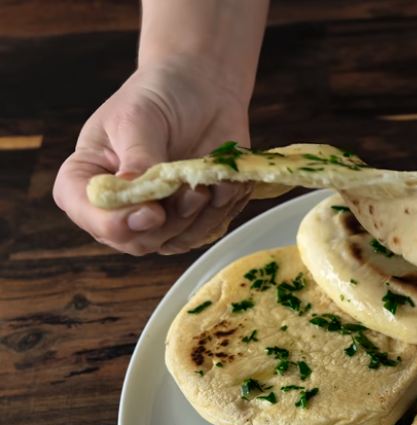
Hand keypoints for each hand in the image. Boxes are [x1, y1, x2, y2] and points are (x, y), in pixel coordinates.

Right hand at [53, 60, 252, 254]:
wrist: (203, 89)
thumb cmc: (160, 96)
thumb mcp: (138, 119)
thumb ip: (138, 159)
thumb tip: (136, 194)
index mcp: (87, 178)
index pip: (88, 215)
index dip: (116, 224)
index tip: (151, 212)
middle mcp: (119, 206)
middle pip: (136, 240)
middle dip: (171, 221)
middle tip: (195, 190)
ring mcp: (157, 216)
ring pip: (175, 241)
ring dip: (201, 217)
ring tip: (211, 181)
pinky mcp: (192, 217)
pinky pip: (207, 232)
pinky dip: (221, 210)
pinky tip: (227, 183)